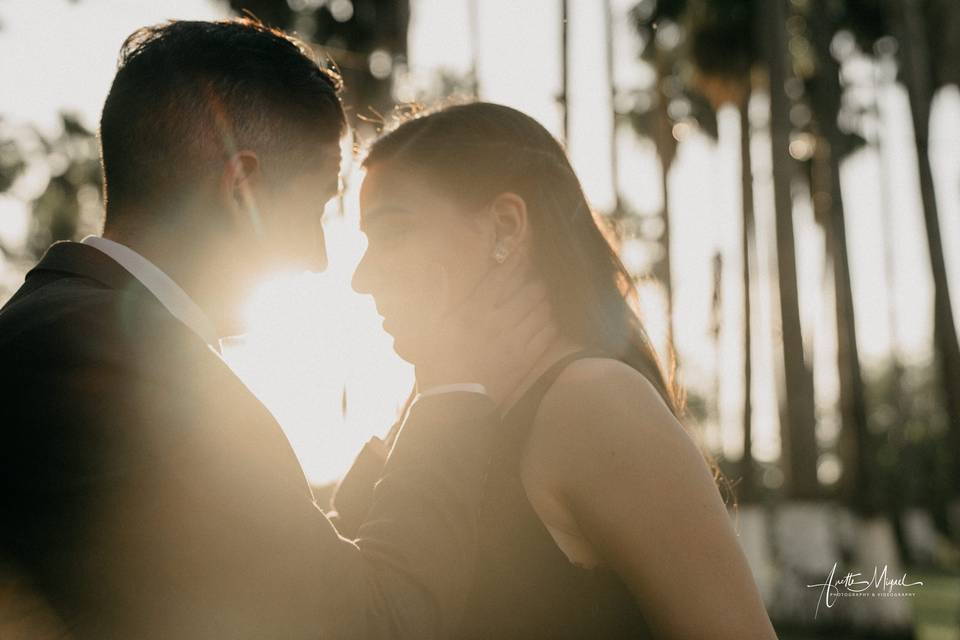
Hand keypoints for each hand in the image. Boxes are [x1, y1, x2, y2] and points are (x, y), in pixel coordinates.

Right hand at [415, 251, 558, 405]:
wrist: (452, 400)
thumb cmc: (436, 361)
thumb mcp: (429, 325)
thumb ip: (437, 295)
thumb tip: (439, 268)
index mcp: (474, 309)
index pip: (504, 275)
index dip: (517, 261)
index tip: (522, 252)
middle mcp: (498, 320)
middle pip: (530, 290)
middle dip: (534, 281)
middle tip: (533, 279)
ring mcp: (515, 340)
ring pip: (542, 310)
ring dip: (543, 301)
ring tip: (540, 299)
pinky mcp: (525, 359)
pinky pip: (547, 334)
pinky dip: (549, 324)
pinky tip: (544, 322)